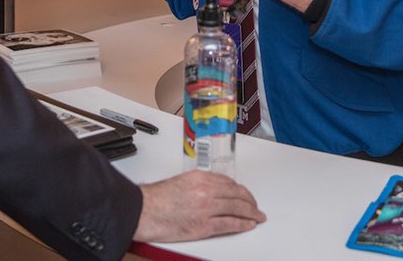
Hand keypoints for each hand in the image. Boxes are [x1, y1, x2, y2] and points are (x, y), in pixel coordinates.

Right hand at [135, 171, 264, 241]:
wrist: (144, 210)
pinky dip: (243, 224)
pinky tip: (249, 224)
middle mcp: (206, 191)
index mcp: (200, 177)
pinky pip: (230, 224)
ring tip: (257, 216)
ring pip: (237, 209)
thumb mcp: (180, 182)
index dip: (240, 189)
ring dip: (251, 213)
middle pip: (237, 194)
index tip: (244, 193)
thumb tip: (211, 191)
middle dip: (250, 200)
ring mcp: (206, 208)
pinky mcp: (204, 226)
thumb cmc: (156, 198)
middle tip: (255, 206)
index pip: (228, 182)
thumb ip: (198, 185)